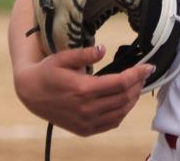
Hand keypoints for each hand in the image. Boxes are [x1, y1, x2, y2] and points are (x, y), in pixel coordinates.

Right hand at [13, 45, 153, 135]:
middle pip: (124, 98)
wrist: (30, 93)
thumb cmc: (48, 71)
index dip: (137, 74)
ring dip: (133, 99)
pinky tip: (125, 101)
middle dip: (138, 85)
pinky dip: (122, 113)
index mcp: (83, 90)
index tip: (148, 66)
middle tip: (144, 74)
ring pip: (120, 112)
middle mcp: (87, 109)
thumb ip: (85, 54)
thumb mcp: (63, 57)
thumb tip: (103, 49)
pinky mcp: (84, 130)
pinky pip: (111, 123)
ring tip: (137, 86)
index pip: (120, 83)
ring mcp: (86, 122)